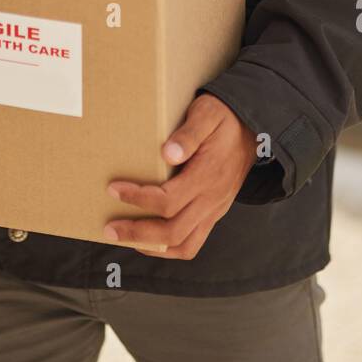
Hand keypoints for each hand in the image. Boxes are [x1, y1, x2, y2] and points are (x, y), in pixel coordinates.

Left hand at [104, 93, 256, 259]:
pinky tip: (149, 239)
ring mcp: (214, 210)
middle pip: (173, 231)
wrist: (251, 128)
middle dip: (137, 232)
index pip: (169, 200)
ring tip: (125, 238)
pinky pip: (192, 243)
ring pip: (183, 244)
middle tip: (109, 228)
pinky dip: (168, 247)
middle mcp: (212, 199)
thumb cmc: (223, 118)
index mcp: (208, 175)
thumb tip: (167, 153)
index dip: (138, 198)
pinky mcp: (214, 214)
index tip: (113, 189)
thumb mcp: (207, 114)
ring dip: (152, 246)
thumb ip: (189, 134)